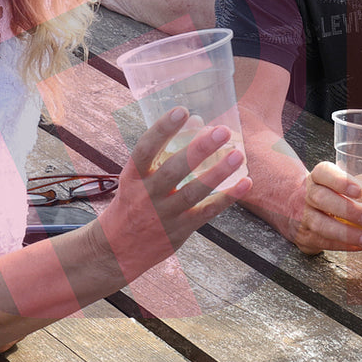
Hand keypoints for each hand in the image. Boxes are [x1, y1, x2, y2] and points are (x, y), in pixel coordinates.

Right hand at [95, 105, 251, 279]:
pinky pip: (207, 212)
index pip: (145, 149)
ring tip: (238, 154)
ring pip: (193, 192)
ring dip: (218, 173)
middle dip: (198, 149)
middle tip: (221, 130)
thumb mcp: (137, 178)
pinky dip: (227, 198)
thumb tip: (199, 121)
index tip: (182, 111)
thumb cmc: (133, 203)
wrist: (116, 250)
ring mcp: (164, 214)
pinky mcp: (180, 229)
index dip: (163, 129)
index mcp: (133, 176)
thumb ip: (165, 152)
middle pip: (173, 170)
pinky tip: (245, 183)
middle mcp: (147, 195)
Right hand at [279, 161, 361, 254]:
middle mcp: (310, 194)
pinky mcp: (305, 235)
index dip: (340, 181)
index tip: (360, 190)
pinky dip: (342, 245)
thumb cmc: (336, 193)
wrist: (302, 209)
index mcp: (321, 176)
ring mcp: (304, 216)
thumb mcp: (356, 184)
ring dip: (346, 233)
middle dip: (348, 210)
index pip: (324, 173)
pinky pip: (322, 241)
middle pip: (322, 199)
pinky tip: (359, 246)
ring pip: (320, 224)